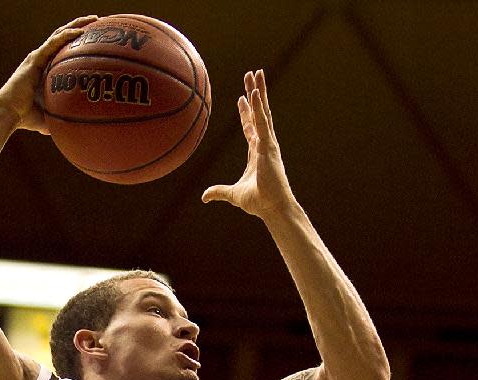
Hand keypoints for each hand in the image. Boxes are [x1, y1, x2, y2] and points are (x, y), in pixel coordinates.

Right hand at [0, 15, 97, 132]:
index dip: (76, 42)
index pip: (62, 50)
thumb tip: (71, 131)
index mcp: (43, 69)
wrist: (8, 114)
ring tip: (95, 19)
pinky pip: (53, 43)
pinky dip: (67, 36)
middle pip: (63, 37)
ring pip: (60, 34)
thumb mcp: (47, 118)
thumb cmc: (24, 118)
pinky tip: (80, 32)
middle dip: (80, 26)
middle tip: (98, 22)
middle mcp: (40, 59)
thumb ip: (58, 119)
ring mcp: (37, 57)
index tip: (94, 39)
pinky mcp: (34, 59)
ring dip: (77, 25)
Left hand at [202, 70, 293, 217]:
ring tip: (256, 73)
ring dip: (259, 92)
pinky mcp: (268, 146)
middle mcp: (264, 145)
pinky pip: (262, 122)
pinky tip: (254, 93)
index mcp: (257, 153)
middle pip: (259, 113)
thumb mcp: (233, 194)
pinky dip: (258, 107)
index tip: (242, 98)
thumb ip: (219, 191)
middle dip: (255, 94)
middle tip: (252, 75)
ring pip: (263, 111)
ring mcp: (268, 144)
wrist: (272, 208)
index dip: (246, 112)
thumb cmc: (259, 202)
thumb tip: (204, 196)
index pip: (251, 127)